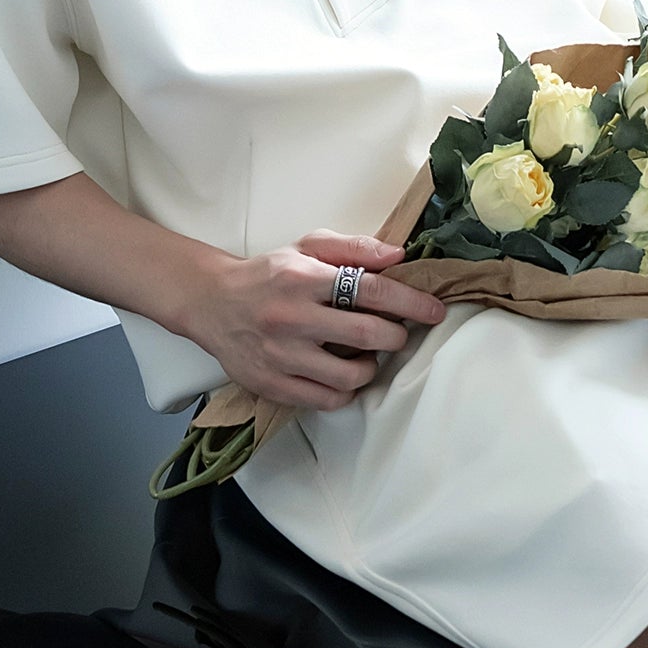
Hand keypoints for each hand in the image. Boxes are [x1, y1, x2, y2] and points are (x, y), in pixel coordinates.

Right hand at [183, 229, 447, 411]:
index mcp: (304, 278)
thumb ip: (354, 248)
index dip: (410, 301)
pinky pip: (327, 400)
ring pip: (351, 376)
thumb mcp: (307, 248)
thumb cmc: (270, 273)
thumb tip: (399, 256)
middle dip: (395, 336)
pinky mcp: (272, 384)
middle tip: (396, 333)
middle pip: (367, 335)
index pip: (371, 290)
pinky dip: (346, 391)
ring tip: (364, 355)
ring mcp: (281, 355)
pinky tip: (342, 375)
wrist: (212, 303)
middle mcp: (292, 317)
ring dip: (371, 367)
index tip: (434, 310)